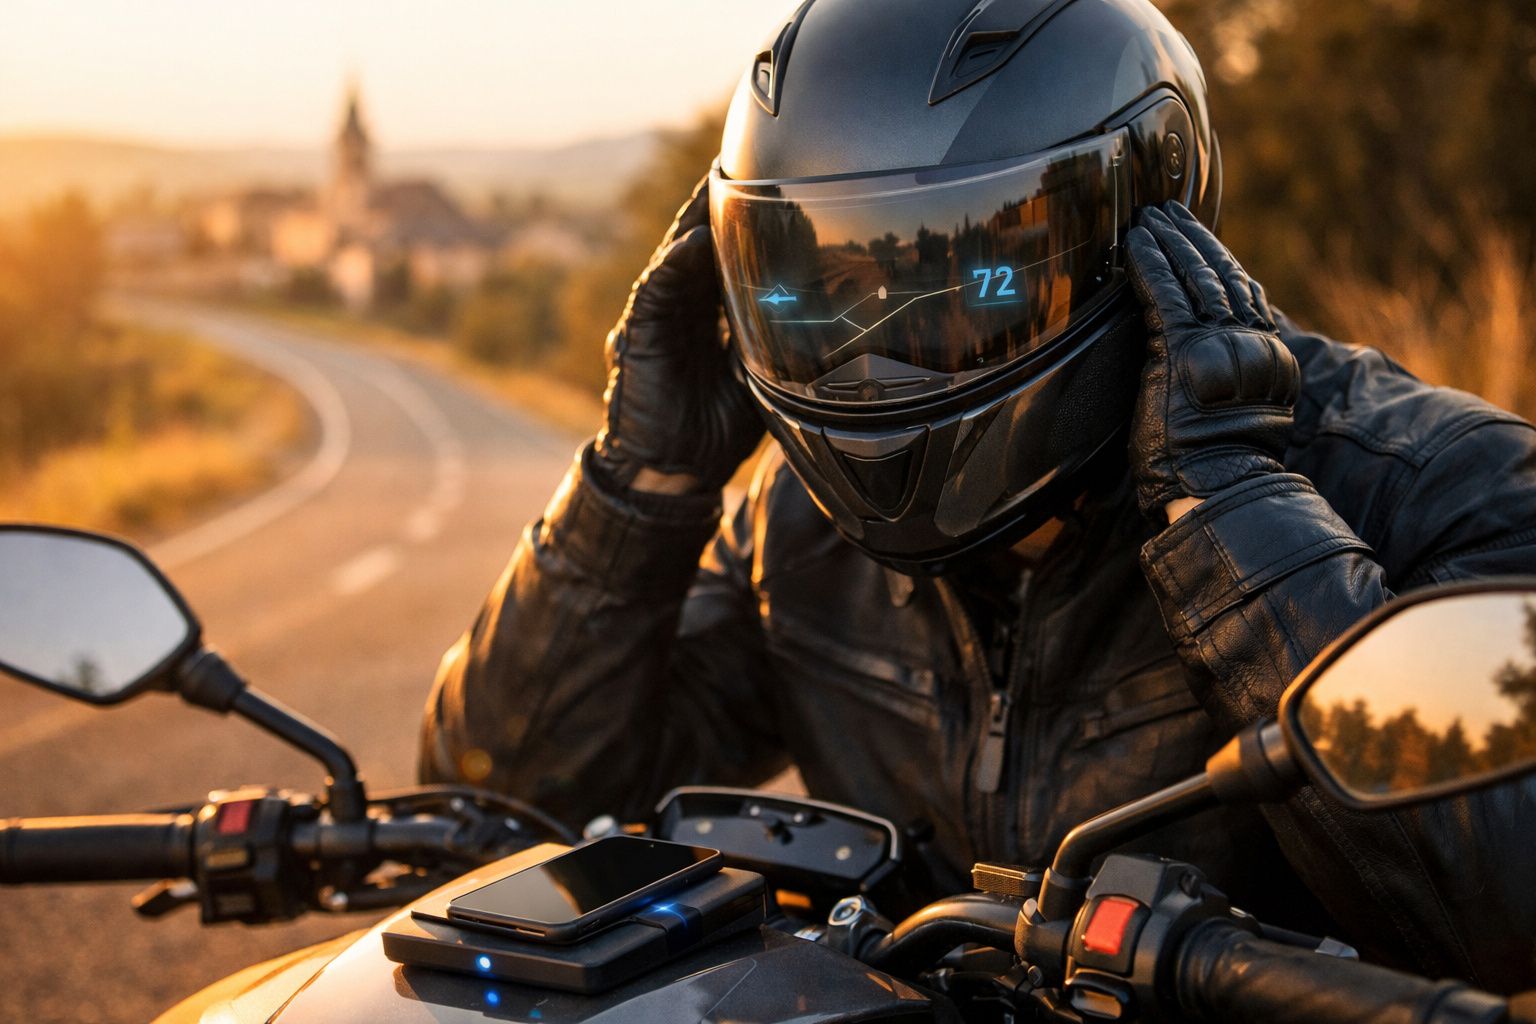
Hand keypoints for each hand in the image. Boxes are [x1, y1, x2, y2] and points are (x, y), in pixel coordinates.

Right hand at [594, 176, 764, 494]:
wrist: (675, 472)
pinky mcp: (638, 337)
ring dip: (694, 219)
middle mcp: (683, 310)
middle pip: (701, 245)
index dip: (749, 225)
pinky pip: (655, 293)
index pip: (729, 258)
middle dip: (719, 205)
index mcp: (711, 316)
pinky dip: (672, 266)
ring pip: (677, 258)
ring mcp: (658, 320)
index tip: (777, 188)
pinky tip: (691, 242)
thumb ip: (784, 346)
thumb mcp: (764, 380)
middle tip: (743, 162)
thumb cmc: (716, 431)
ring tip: (715, 182)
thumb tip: (835, 326)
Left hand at [1126, 202, 1298, 521]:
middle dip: (1194, 240)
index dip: (1224, 263)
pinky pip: (1163, 291)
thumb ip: (1228, 387)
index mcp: (1268, 359)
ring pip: (1194, 276)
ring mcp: (1216, 341)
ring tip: (1151, 217)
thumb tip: (1212, 380)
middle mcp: (1249, 342)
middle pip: (1221, 276)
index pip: (1246, 297)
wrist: (1216, 486)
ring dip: (1170, 242)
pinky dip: (1148, 262)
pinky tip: (1135, 241)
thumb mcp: (1234, 421)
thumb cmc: (1212, 471)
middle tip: (1172, 211)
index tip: (1208, 242)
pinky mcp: (1180, 345)